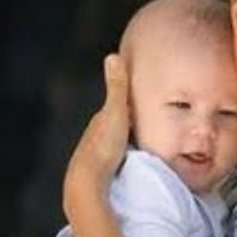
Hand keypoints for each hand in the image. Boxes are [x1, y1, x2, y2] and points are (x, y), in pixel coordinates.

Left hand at [63, 54, 129, 221]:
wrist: (87, 181)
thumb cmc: (103, 146)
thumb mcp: (115, 112)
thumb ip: (117, 87)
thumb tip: (113, 55)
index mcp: (100, 121)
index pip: (117, 108)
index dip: (130, 104)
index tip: (145, 100)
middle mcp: (95, 136)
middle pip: (116, 127)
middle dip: (129, 124)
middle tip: (149, 123)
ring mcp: (97, 156)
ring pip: (116, 145)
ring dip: (127, 144)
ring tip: (145, 145)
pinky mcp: (101, 173)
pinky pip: (117, 162)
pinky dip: (125, 159)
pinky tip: (134, 164)